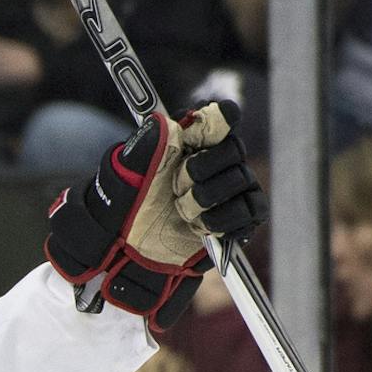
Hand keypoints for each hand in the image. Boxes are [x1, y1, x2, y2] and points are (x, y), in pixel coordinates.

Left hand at [45, 100, 265, 332]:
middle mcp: (210, 163)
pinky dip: (226, 217)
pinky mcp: (236, 219)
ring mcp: (226, 190)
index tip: (202, 130)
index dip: (218, 119)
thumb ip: (145, 146)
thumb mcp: (124, 175)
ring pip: (241, 179)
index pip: (220, 116)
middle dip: (201, 168)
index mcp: (185, 143)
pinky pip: (251, 209)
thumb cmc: (121, 210)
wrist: (124, 254)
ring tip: (181, 211)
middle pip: (233, 148)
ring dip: (207, 197)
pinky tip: (201, 225)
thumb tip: (164, 121)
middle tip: (176, 186)